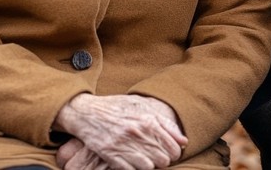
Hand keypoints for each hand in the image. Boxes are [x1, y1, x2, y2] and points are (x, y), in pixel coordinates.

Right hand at [53, 94, 187, 169]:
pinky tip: (132, 162)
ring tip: (145, 158)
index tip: (169, 152)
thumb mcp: (143, 107)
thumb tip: (184, 141)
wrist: (87, 112)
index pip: (173, 148)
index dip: (174, 153)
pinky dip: (134, 169)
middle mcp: (137, 132)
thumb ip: (166, 123)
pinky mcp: (111, 154)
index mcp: (148, 120)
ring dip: (149, 165)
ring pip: (149, 167)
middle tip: (157, 155)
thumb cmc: (117, 107)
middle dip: (162, 160)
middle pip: (163, 160)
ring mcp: (123, 144)